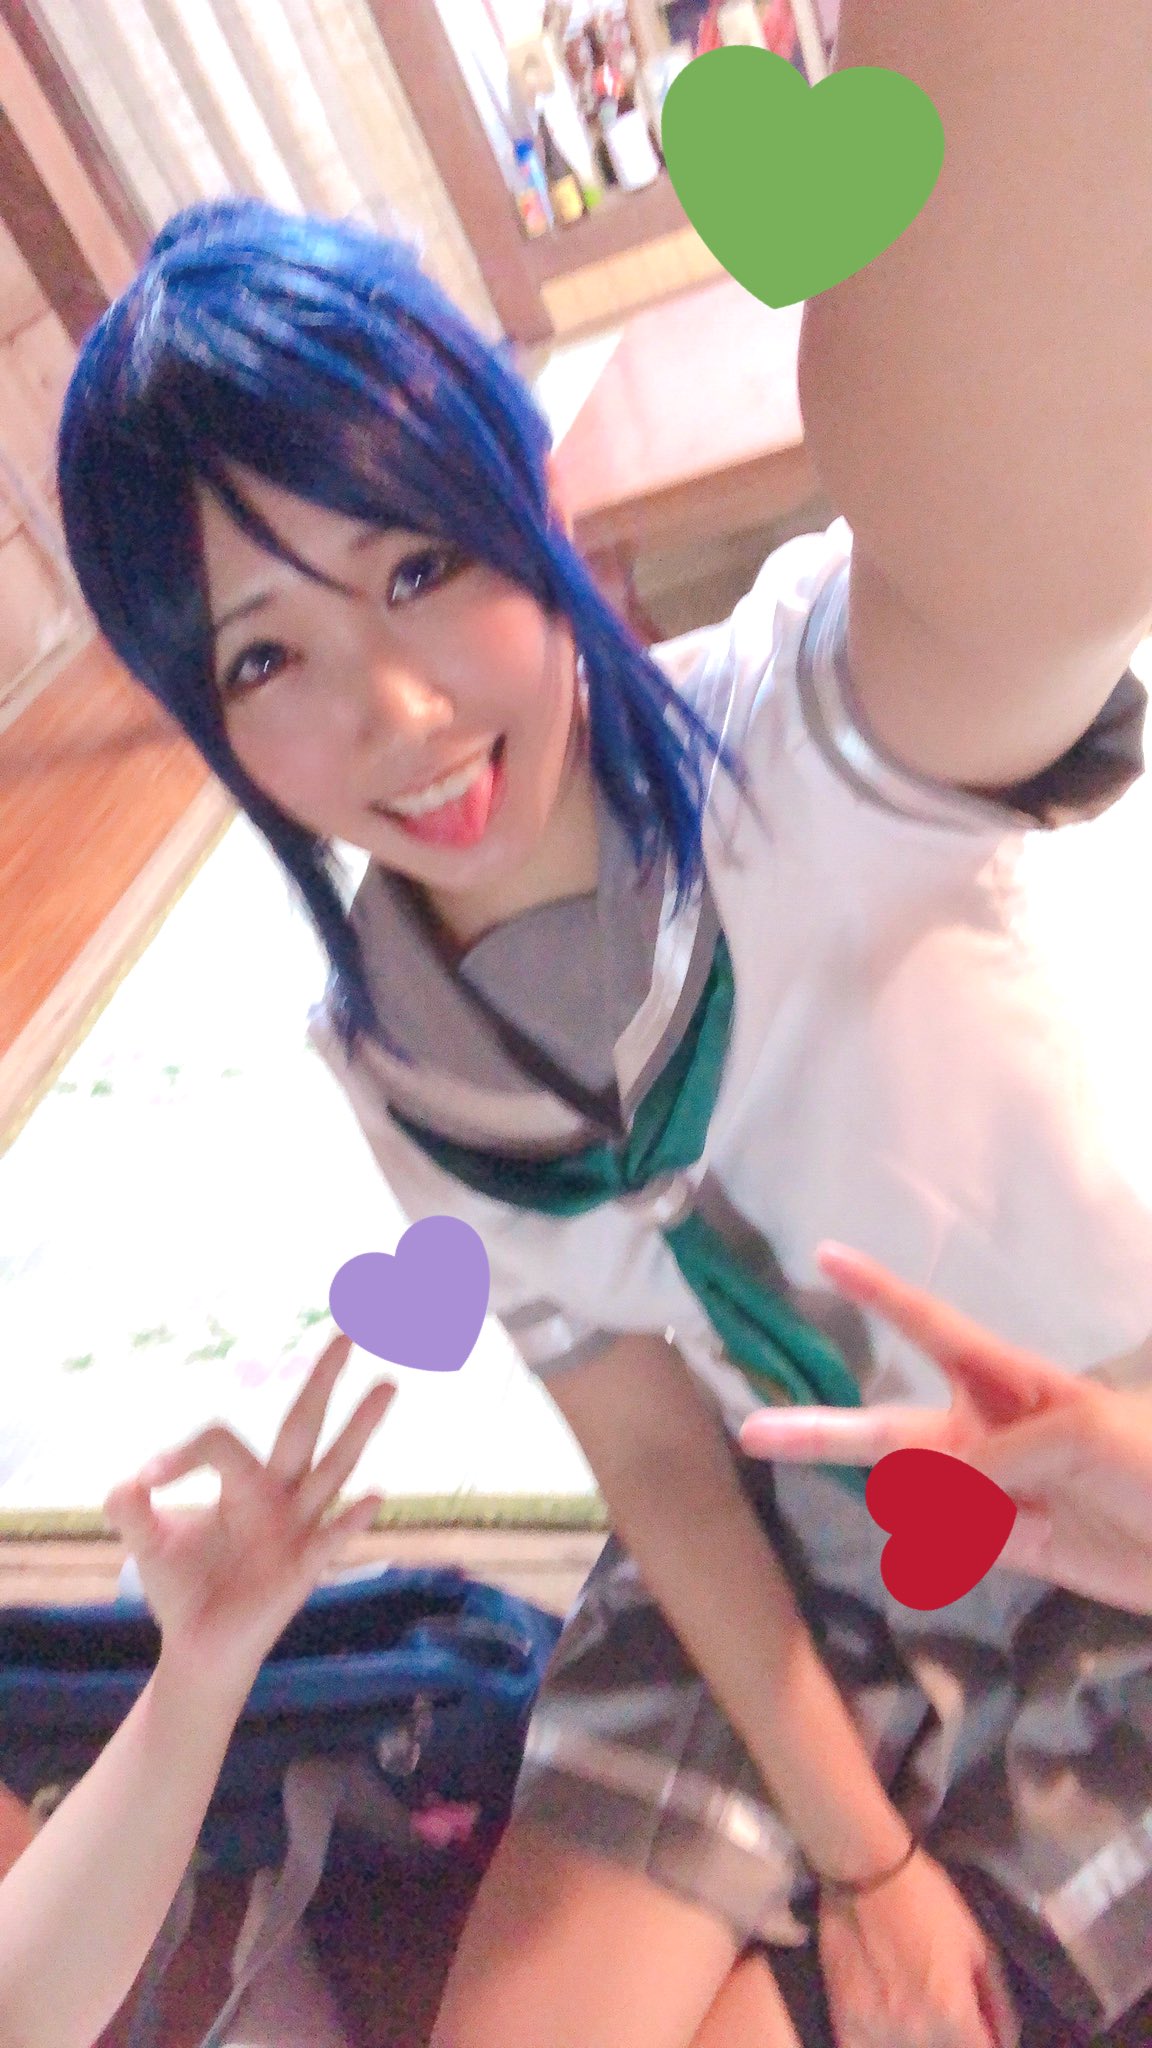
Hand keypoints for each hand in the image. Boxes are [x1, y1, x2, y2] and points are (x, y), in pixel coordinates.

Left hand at [103, 1333, 393, 1690]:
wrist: (199, 1647)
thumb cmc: (183, 1587)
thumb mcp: (147, 1544)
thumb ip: (131, 1510)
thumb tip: (128, 1483)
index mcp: (244, 1482)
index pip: (222, 1441)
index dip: (184, 1453)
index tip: (147, 1481)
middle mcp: (279, 1495)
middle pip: (304, 1426)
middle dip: (323, 1378)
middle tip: (348, 1328)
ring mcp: (297, 1529)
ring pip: (333, 1469)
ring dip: (360, 1427)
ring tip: (387, 1384)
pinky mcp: (301, 1571)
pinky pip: (330, 1541)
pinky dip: (351, 1520)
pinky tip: (374, 1496)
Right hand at [739, 1244, 1151, 1613]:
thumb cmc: (1149, 1461)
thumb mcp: (1082, 1433)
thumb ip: (1002, 1456)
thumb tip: (935, 1498)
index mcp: (1009, 1381)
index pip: (932, 1325)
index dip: (879, 1292)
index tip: (824, 1255)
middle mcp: (986, 1430)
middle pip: (888, 1428)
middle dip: (820, 1430)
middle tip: (752, 1432)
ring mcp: (993, 1491)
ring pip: (917, 1493)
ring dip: (911, 1506)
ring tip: (968, 1513)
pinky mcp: (1012, 1547)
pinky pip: (956, 1544)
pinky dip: (953, 1550)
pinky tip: (998, 1542)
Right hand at [819, 1849, 1018, 2047]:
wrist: (866, 1874)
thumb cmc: (928, 1902)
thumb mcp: (977, 1944)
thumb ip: (995, 2000)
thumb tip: (1003, 2038)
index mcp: (954, 2015)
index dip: (987, 2040)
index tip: (981, 2027)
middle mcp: (918, 2034)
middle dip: (954, 2037)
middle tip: (945, 2010)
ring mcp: (877, 2033)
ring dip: (918, 2040)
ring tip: (913, 2010)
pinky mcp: (845, 2024)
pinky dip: (879, 2044)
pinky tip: (885, 2023)